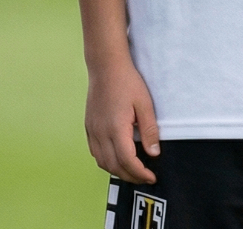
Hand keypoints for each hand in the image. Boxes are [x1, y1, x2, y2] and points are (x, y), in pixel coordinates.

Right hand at [85, 58, 159, 183]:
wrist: (106, 66)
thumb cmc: (126, 81)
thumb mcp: (145, 104)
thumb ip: (149, 131)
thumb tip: (153, 153)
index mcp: (116, 128)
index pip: (128, 161)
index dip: (140, 173)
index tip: (151, 177)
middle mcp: (101, 132)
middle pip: (114, 166)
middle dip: (130, 176)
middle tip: (145, 177)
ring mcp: (92, 130)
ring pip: (102, 162)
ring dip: (117, 171)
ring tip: (132, 171)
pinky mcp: (89, 126)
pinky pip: (94, 152)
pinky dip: (106, 161)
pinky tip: (116, 158)